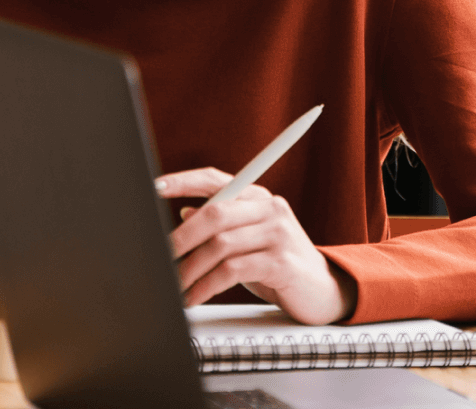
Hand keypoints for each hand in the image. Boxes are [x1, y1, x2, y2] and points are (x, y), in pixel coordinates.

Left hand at [156, 168, 356, 324]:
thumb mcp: (248, 240)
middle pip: (215, 212)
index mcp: (258, 197)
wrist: (321, 289)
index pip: (215, 179)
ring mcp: (278, 233)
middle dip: (180, 238)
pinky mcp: (281, 262)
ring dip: (189, 270)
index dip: (183, 181)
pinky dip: (206, 286)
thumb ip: (222, 225)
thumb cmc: (278, 264)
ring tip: (174, 287)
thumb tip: (184, 211)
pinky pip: (232, 271)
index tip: (154, 187)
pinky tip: (194, 297)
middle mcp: (270, 208)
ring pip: (220, 245)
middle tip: (159, 259)